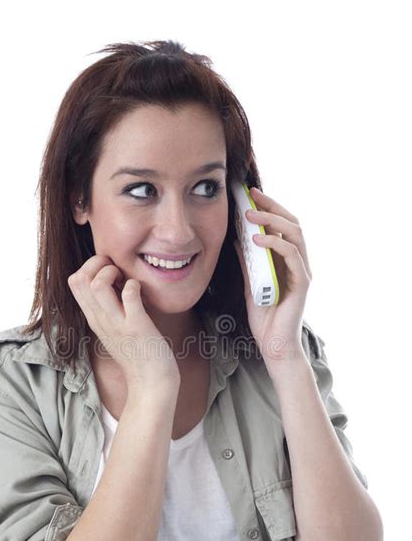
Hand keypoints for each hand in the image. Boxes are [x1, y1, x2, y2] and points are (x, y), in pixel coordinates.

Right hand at [67, 255, 180, 388]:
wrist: (151, 383)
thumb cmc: (138, 353)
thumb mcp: (114, 328)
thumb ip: (109, 306)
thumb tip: (113, 278)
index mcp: (94, 318)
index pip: (74, 281)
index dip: (91, 266)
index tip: (110, 272)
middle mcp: (101, 320)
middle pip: (79, 278)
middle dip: (98, 263)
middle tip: (118, 272)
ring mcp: (117, 323)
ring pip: (97, 284)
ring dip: (114, 272)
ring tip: (126, 281)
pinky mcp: (137, 327)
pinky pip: (130, 295)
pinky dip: (134, 286)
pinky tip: (141, 291)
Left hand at [233, 186, 311, 367]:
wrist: (274, 345)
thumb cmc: (265, 318)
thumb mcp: (250, 283)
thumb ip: (248, 262)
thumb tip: (237, 239)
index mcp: (287, 260)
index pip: (282, 226)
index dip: (268, 208)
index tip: (249, 195)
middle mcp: (298, 262)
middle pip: (291, 223)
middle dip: (271, 206)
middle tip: (251, 195)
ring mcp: (302, 271)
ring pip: (294, 234)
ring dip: (272, 220)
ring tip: (250, 214)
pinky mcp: (302, 282)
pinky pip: (291, 255)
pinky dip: (275, 243)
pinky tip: (257, 239)